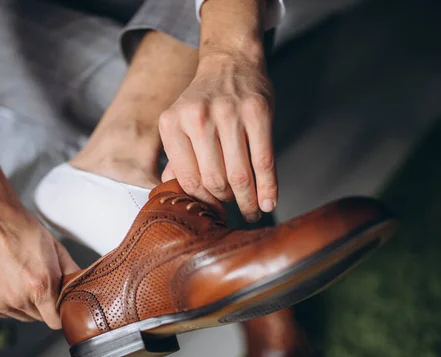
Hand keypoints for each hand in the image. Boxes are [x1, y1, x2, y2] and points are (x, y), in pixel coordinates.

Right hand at [0, 199, 78, 328]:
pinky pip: (1, 312)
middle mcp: (17, 299)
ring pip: (20, 315)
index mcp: (40, 286)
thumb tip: (84, 291)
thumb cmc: (22, 229)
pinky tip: (2, 278)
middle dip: (42, 304)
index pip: (56, 321)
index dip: (60, 312)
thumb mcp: (56, 248)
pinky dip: (3, 301)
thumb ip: (72, 274)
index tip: (59, 303)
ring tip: (17, 275)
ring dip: (22, 303)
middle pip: (39, 318)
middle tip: (35, 278)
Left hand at [159, 51, 276, 222]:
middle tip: (233, 209)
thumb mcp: (180, 123)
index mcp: (172, 123)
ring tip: (252, 211)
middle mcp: (197, 118)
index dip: (202, 201)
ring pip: (240, 174)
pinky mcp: (258, 113)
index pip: (188, 178)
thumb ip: (177, 156)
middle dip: (225, 201)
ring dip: (248, 201)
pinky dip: (268, 187)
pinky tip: (269, 202)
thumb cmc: (205, 100)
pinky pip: (264, 161)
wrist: (231, 61)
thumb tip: (171, 190)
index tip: (212, 210)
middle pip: (214, 180)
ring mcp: (229, 114)